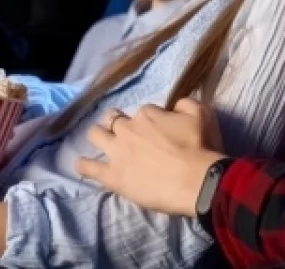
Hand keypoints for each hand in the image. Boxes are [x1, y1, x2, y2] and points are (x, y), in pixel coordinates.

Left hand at [77, 99, 225, 217]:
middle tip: (126, 134)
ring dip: (98, 136)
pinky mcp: (112, 176)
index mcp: (148, 114)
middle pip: (113, 119)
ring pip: (95, 135)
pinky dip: (84, 165)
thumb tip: (174, 106)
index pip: (142, 112)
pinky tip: (82, 165)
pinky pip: (89, 168)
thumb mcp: (202, 114)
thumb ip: (185, 104)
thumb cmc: (202, 147)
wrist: (197, 181)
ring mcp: (117, 152)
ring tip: (102, 142)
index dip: (149, 121)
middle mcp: (128, 128)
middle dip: (116, 122)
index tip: (156, 130)